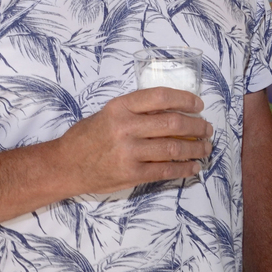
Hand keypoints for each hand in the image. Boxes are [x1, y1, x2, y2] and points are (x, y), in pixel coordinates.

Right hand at [55, 88, 213, 194]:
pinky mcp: (131, 173)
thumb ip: (137, 111)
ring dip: (196, 148)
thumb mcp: (108, 113)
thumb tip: (175, 111)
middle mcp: (125, 127)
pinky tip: (194, 167)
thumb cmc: (87, 137)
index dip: (185, 99)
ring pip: (174, 148)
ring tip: (206, 148)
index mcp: (120, 107)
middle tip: (207, 128)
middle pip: (173, 124)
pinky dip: (184, 168)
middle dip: (197, 126)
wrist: (64, 165)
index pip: (161, 97)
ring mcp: (128, 152)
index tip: (198, 105)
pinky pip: (166, 170)